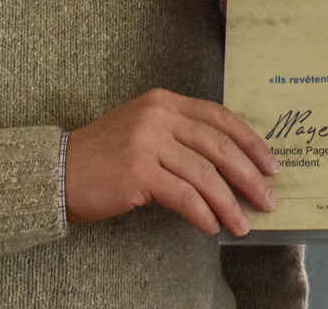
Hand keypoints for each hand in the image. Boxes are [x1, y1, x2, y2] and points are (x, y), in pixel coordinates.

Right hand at [66, 88, 277, 235]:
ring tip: (243, 224)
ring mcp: (148, 142)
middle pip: (219, 146)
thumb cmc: (104, 157)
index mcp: (165, 102)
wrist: (55, 171)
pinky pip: (183, 195)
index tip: (271, 164)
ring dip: (229, 203)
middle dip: (249, 176)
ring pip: (205, 175)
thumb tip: (231, 164)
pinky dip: (203, 213)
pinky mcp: (138, 171)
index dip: (251, 142)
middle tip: (268, 199)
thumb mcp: (145, 131)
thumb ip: (182, 136)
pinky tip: (212, 226)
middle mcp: (159, 116)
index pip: (221, 118)